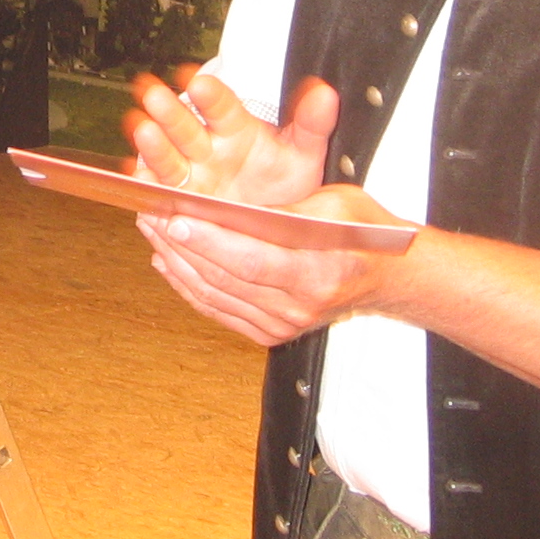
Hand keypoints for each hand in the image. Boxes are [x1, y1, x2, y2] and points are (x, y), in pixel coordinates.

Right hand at [122, 69, 337, 206]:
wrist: (272, 223)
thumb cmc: (283, 181)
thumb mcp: (303, 154)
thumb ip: (312, 124)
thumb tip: (325, 94)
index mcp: (234, 129)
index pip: (221, 107)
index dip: (210, 96)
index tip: (200, 82)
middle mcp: (205, 147)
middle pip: (185, 126)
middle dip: (170, 112)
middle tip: (156, 95)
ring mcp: (187, 173)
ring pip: (166, 156)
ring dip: (152, 144)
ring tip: (142, 130)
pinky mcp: (174, 198)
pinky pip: (157, 191)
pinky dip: (145, 185)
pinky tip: (136, 177)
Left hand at [138, 183, 417, 345]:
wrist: (388, 276)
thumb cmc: (363, 233)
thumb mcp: (335, 205)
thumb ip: (286, 209)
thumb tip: (230, 205)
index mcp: (317, 274)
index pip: (250, 260)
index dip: (208, 240)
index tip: (175, 217)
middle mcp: (298, 308)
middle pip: (225, 278)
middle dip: (182, 246)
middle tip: (151, 216)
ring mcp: (283, 325)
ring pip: (215, 295)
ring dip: (177, 263)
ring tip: (152, 231)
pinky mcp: (271, 334)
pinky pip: (219, 309)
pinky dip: (189, 285)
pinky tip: (168, 260)